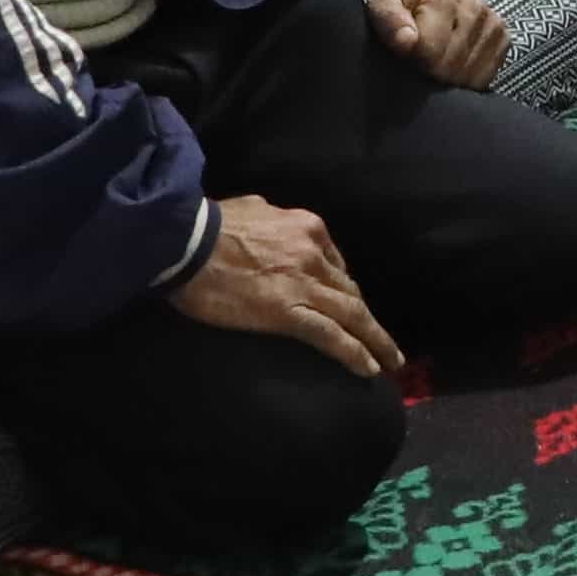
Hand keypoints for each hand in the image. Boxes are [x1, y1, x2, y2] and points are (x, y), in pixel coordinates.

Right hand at [169, 190, 396, 373]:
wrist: (185, 240)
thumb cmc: (209, 224)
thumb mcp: (252, 207)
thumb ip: (271, 218)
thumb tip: (271, 221)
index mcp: (306, 227)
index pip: (335, 263)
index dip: (343, 287)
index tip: (347, 304)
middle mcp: (314, 254)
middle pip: (349, 291)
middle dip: (367, 318)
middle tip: (383, 341)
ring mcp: (304, 284)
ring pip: (352, 315)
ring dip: (377, 341)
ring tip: (391, 361)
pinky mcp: (288, 312)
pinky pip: (330, 336)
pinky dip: (354, 353)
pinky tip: (369, 368)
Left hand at [367, 0, 509, 87]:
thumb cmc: (405, 4)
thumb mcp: (384, 6)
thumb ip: (390, 22)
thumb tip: (406, 42)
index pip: (431, 51)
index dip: (415, 62)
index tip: (408, 57)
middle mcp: (474, 7)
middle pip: (452, 66)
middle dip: (432, 73)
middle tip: (420, 63)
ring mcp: (492, 23)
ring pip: (470, 75)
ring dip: (450, 79)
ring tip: (436, 64)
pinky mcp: (502, 38)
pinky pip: (486, 76)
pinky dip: (468, 81)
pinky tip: (454, 70)